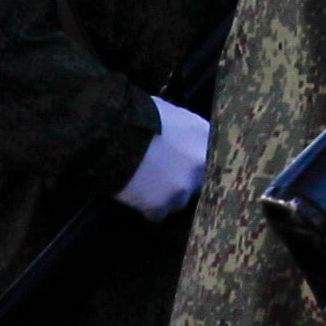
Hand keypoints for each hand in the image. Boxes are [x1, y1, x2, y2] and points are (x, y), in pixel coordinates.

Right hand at [113, 96, 211, 217]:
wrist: (111, 134)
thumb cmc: (138, 116)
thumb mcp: (170, 113)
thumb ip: (185, 130)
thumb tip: (183, 138)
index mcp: (205, 136)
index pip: (214, 155)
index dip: (197, 161)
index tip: (187, 163)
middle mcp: (200, 163)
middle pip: (198, 180)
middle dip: (183, 178)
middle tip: (163, 172)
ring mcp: (182, 187)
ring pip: (179, 199)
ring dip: (166, 195)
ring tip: (145, 182)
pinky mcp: (161, 205)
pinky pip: (157, 213)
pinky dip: (148, 207)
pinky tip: (136, 193)